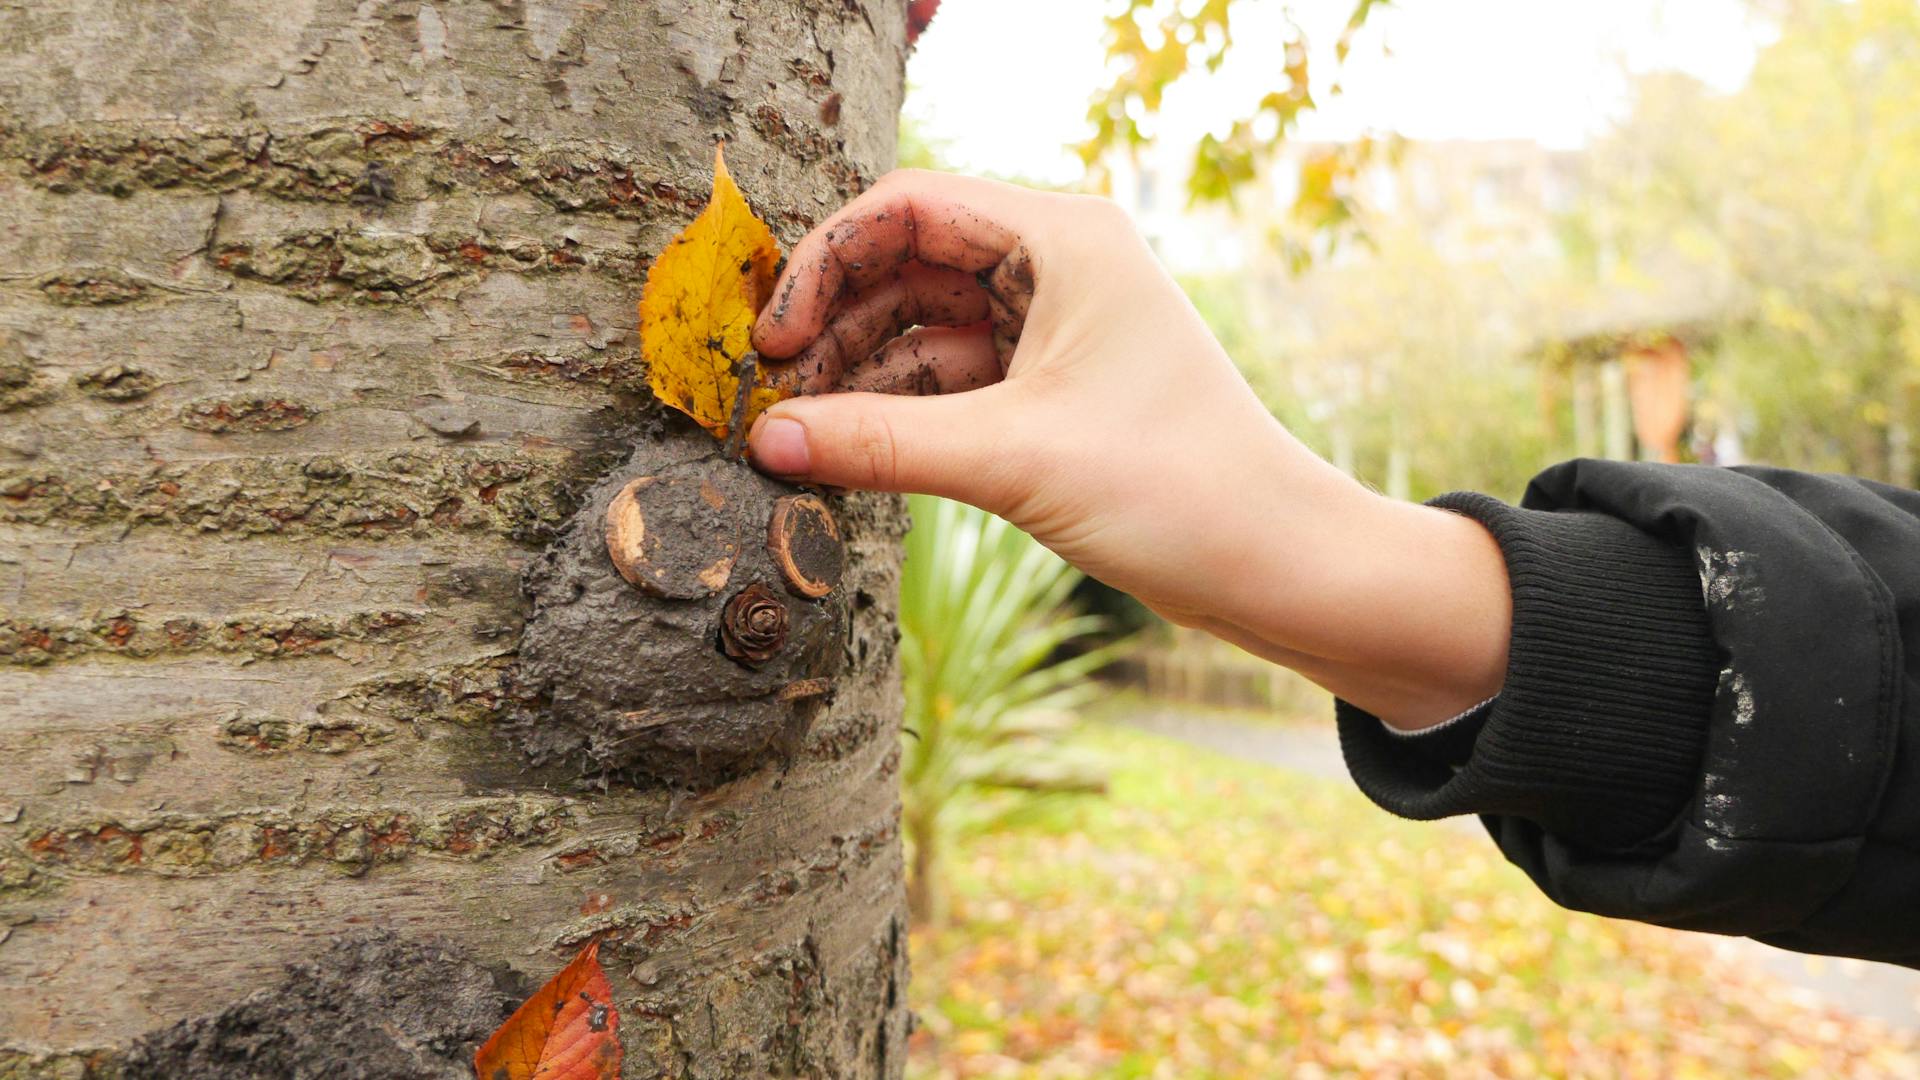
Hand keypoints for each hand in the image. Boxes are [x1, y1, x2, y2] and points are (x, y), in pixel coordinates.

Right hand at [748, 170, 1509, 726]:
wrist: (1277, 562)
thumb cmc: (1177, 487)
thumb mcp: (1012, 459)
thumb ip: (881, 445)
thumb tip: (765, 443)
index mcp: (1063, 238)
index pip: (907, 208)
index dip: (826, 263)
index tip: (774, 340)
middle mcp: (1058, 266)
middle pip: (907, 265)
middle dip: (836, 325)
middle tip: (771, 394)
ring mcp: (1056, 328)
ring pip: (925, 328)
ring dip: (862, 376)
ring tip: (800, 433)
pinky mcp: (1054, 390)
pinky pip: (952, 380)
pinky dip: (902, 411)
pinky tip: (853, 451)